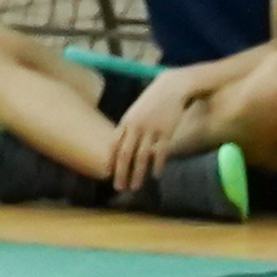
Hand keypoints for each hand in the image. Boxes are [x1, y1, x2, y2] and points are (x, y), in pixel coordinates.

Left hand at [106, 71, 207, 196]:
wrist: (170, 88)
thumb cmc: (152, 101)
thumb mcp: (135, 112)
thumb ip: (128, 127)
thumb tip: (121, 144)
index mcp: (126, 122)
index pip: (114, 144)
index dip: (110, 160)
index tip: (106, 173)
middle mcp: (136, 127)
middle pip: (125, 154)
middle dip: (121, 172)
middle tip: (118, 187)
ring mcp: (151, 130)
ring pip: (142, 156)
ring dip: (138, 174)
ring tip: (135, 187)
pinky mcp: (166, 132)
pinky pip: (160, 152)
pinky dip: (157, 165)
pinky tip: (155, 176)